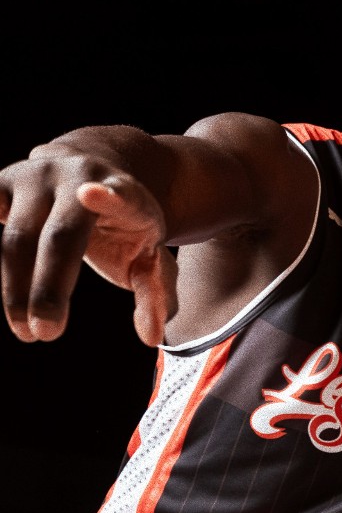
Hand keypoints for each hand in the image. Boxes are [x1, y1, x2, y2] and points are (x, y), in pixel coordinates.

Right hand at [1, 155, 176, 344]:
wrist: (90, 178)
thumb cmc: (124, 228)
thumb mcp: (150, 256)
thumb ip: (156, 294)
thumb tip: (151, 336)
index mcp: (126, 194)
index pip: (119, 197)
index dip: (107, 197)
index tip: (91, 194)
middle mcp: (78, 176)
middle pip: (58, 236)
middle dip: (49, 288)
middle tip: (47, 334)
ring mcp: (36, 175)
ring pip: (16, 238)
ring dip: (16, 290)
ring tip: (26, 331)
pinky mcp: (3, 182)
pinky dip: (0, 264)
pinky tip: (5, 289)